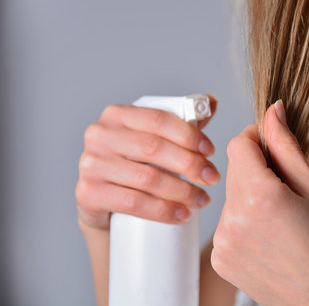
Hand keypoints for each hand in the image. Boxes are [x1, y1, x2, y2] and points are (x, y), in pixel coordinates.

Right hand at [75, 95, 219, 230]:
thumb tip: (211, 102)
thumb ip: (182, 120)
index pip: (158, 119)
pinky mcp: (89, 194)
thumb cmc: (135, 162)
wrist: (102, 200)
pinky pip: (133, 203)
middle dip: (190, 164)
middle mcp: (100, 135)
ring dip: (182, 191)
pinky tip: (182, 214)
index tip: (210, 151)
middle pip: (154, 148)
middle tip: (212, 177)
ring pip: (147, 178)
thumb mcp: (156, 138)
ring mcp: (91, 164)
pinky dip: (163, 211)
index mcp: (117, 114)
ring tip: (202, 199)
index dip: (189, 135)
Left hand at [211, 101, 308, 304]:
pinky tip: (268, 235)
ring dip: (250, 195)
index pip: (239, 145)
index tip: (272, 145)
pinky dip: (244, 220)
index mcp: (259, 196)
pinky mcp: (220, 258)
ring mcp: (222, 241)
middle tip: (286, 188)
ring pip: (230, 196)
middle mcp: (232, 218)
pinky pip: (227, 222)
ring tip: (280, 217)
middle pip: (234, 170)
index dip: (257, 138)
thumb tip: (272, 110)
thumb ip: (286, 146)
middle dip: (257, 169)